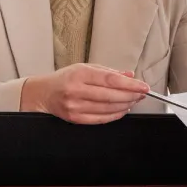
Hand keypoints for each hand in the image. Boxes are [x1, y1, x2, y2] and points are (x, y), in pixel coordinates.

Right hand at [20, 64, 149, 123]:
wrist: (43, 93)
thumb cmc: (66, 78)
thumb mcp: (86, 68)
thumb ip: (108, 72)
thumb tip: (129, 75)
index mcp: (80, 74)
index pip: (111, 80)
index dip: (130, 84)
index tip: (143, 86)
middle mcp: (76, 90)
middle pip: (111, 96)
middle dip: (131, 96)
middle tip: (142, 94)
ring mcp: (75, 106)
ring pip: (108, 109)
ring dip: (125, 105)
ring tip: (134, 100)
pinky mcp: (75, 119)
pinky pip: (101, 119)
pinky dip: (115, 115)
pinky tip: (123, 110)